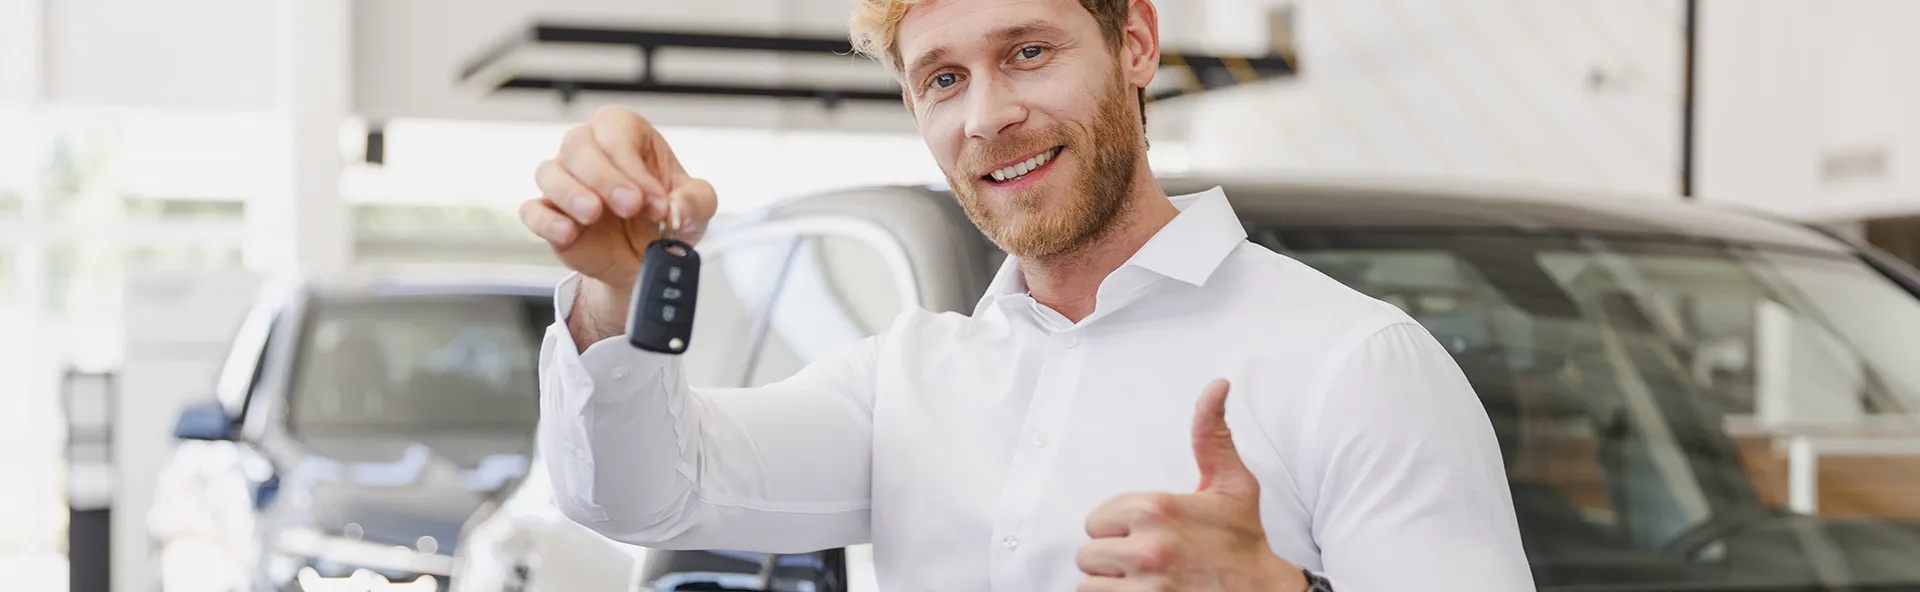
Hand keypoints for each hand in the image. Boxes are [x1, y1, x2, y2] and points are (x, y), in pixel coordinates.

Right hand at [519, 105, 718, 344]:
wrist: (645, 259)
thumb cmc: (666, 218)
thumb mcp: (697, 206)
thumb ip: (696, 201)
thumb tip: (677, 208)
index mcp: (626, 134)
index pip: (616, 130)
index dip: (632, 164)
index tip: (654, 201)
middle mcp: (590, 150)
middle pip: (578, 144)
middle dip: (604, 176)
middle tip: (629, 206)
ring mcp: (565, 181)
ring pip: (549, 172)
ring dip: (571, 193)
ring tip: (594, 215)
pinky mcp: (548, 213)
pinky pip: (532, 210)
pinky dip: (546, 221)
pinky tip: (568, 232)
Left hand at [1077, 379, 1308, 591]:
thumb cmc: (1243, 542)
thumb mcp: (1232, 484)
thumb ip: (1211, 434)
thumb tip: (1216, 386)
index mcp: (1157, 510)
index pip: (1096, 520)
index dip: (1118, 528)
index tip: (1147, 533)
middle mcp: (1147, 548)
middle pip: (1089, 553)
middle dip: (1113, 556)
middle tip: (1147, 559)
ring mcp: (1144, 586)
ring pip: (1090, 582)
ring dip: (1112, 583)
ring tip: (1144, 579)